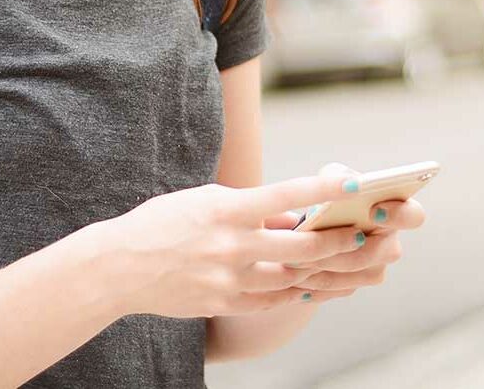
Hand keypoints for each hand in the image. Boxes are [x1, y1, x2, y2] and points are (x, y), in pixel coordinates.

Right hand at [107, 170, 376, 319]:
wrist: (121, 266)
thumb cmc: (161, 223)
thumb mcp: (202, 201)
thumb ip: (248, 209)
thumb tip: (290, 219)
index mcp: (224, 209)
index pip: (280, 195)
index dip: (318, 188)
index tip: (349, 181)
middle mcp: (230, 244)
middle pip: (299, 247)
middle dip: (336, 241)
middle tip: (361, 234)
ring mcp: (228, 278)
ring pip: (292, 278)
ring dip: (322, 270)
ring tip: (344, 261)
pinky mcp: (224, 303)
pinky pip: (271, 300)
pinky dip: (293, 291)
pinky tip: (308, 284)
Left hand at [268, 162, 426, 302]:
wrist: (309, 226)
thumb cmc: (326, 195)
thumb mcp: (329, 179)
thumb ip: (336, 177)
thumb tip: (337, 185)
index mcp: (393, 209)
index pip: (413, 215)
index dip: (400, 215)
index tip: (373, 211)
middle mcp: (389, 241)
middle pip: (387, 252)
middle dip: (354, 247)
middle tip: (322, 240)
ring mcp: (375, 266)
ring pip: (359, 272)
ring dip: (329, 264)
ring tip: (297, 258)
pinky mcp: (354, 283)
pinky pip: (341, 286)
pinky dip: (318, 279)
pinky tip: (297, 273)